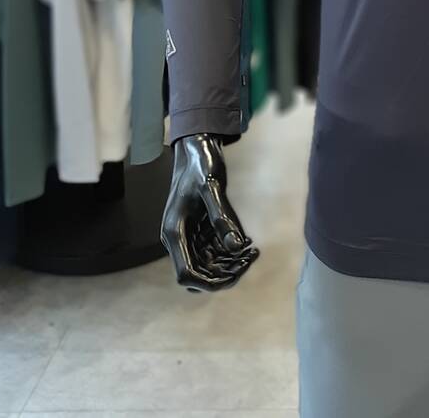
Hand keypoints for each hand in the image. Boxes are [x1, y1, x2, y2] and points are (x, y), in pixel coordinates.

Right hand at [160, 133, 259, 291]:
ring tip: (252, 250)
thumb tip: (236, 247)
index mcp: (175, 232)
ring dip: (230, 263)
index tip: (235, 275)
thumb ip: (222, 216)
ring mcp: (189, 234)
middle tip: (250, 257)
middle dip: (225, 272)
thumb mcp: (212, 187)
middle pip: (199, 274)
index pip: (186, 275)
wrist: (197, 146)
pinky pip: (214, 251)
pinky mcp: (200, 228)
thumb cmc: (201, 163)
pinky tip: (248, 243)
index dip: (209, 282)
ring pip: (208, 264)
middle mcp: (179, 238)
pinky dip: (230, 252)